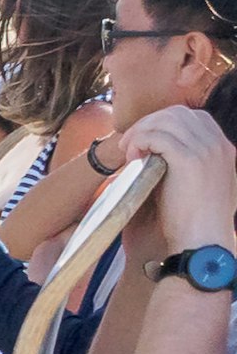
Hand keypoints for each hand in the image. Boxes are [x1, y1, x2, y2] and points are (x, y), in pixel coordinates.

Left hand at [124, 102, 236, 236]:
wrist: (202, 240)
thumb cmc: (193, 221)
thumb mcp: (199, 185)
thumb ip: (187, 165)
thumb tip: (158, 152)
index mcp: (223, 149)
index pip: (194, 118)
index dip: (166, 123)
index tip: (146, 141)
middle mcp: (219, 145)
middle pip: (179, 113)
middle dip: (150, 123)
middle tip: (130, 144)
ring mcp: (207, 150)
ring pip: (167, 120)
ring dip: (142, 131)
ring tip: (129, 153)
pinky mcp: (189, 159)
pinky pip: (157, 135)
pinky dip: (140, 141)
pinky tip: (132, 159)